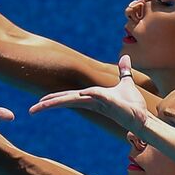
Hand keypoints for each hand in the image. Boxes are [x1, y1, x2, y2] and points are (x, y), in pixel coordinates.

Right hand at [29, 55, 149, 125]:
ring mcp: (96, 102)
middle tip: (31, 110)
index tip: (41, 100)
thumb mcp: (126, 83)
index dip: (56, 97)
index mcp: (92, 96)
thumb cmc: (133, 104)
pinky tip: (66, 97)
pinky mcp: (105, 103)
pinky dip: (78, 96)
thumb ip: (123, 71)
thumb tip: (125, 57)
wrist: (143, 117)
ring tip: (35, 109)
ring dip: (53, 103)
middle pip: (66, 99)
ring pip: (71, 100)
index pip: (70, 96)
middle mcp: (91, 100)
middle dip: (48, 103)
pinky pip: (89, 96)